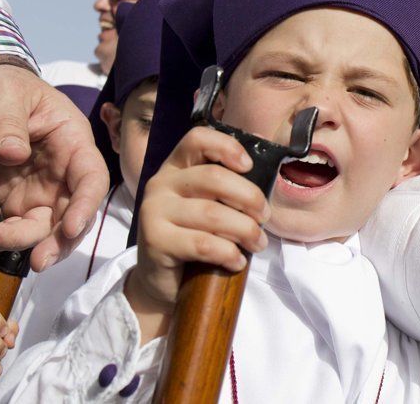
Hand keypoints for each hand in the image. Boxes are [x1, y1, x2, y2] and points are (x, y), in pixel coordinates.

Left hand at [0, 65, 108, 271]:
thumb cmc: (6, 90)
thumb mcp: (5, 96)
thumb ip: (9, 123)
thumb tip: (12, 154)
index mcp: (74, 145)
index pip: (92, 180)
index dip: (87, 206)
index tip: (70, 227)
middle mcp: (65, 176)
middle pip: (74, 215)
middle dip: (59, 241)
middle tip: (37, 261)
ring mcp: (44, 194)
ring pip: (43, 231)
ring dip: (19, 244)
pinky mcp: (18, 206)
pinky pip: (13, 231)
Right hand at [126, 127, 269, 319]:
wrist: (162, 281)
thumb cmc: (195, 237)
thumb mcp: (209, 205)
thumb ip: (227, 187)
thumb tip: (262, 169)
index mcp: (176, 167)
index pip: (197, 138)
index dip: (227, 147)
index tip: (249, 166)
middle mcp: (161, 183)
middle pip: (214, 177)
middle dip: (250, 197)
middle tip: (265, 218)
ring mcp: (154, 210)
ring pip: (212, 214)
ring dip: (245, 231)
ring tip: (258, 244)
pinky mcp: (154, 240)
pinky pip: (203, 244)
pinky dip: (229, 253)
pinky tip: (237, 261)